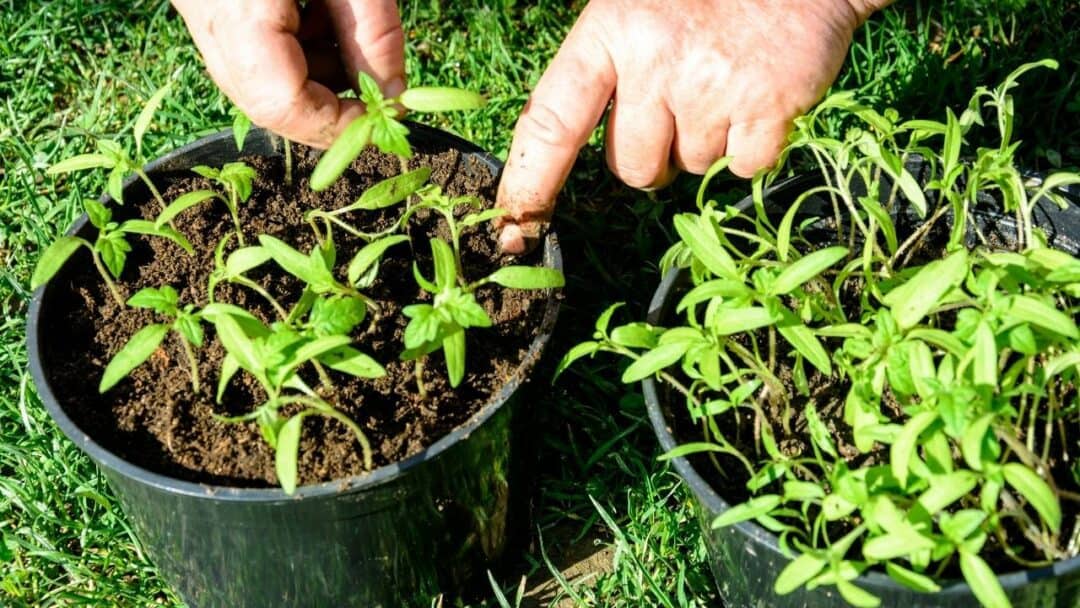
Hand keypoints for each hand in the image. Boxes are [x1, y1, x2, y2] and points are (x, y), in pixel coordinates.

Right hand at [172, 0, 404, 147]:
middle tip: (376, 94)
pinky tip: (326, 16)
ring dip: (316, 75)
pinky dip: (297, 48)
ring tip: (351, 36)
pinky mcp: (208, 5)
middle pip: (265, 101)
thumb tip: (394, 98)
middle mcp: (205, 18)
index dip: (337, 126)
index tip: (383, 119)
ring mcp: (200, 13)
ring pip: (258, 78)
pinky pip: (251, 50)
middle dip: (328, 107)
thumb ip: (374, 35)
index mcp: (236, 9)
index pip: (280, 105)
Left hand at [495, 0, 889, 253]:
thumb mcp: (635, 10)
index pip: (551, 122)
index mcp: (611, 31)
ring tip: (723, 87)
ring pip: (687, 169)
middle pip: (629, 167)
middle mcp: (655, 60)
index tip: (513, 226)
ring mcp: (712, 87)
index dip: (529, 181)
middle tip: (677, 108)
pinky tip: (756, 101)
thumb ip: (604, 71)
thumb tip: (558, 152)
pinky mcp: (768, 108)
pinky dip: (749, 148)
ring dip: (702, 145)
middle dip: (649, 157)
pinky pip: (740, 168)